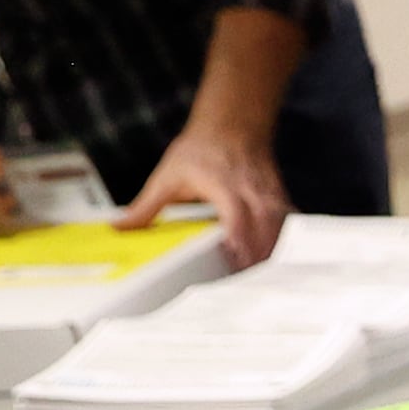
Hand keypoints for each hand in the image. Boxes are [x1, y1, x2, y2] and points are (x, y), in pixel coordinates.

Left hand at [122, 117, 285, 265]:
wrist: (231, 125)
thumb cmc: (201, 150)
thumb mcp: (167, 176)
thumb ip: (146, 206)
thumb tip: (121, 226)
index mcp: (223, 185)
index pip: (236, 217)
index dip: (239, 240)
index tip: (235, 261)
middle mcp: (251, 191)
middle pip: (265, 227)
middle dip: (259, 256)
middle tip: (247, 283)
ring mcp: (269, 195)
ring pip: (280, 228)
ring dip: (272, 253)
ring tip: (260, 279)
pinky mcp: (279, 199)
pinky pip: (287, 225)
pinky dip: (284, 243)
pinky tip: (276, 261)